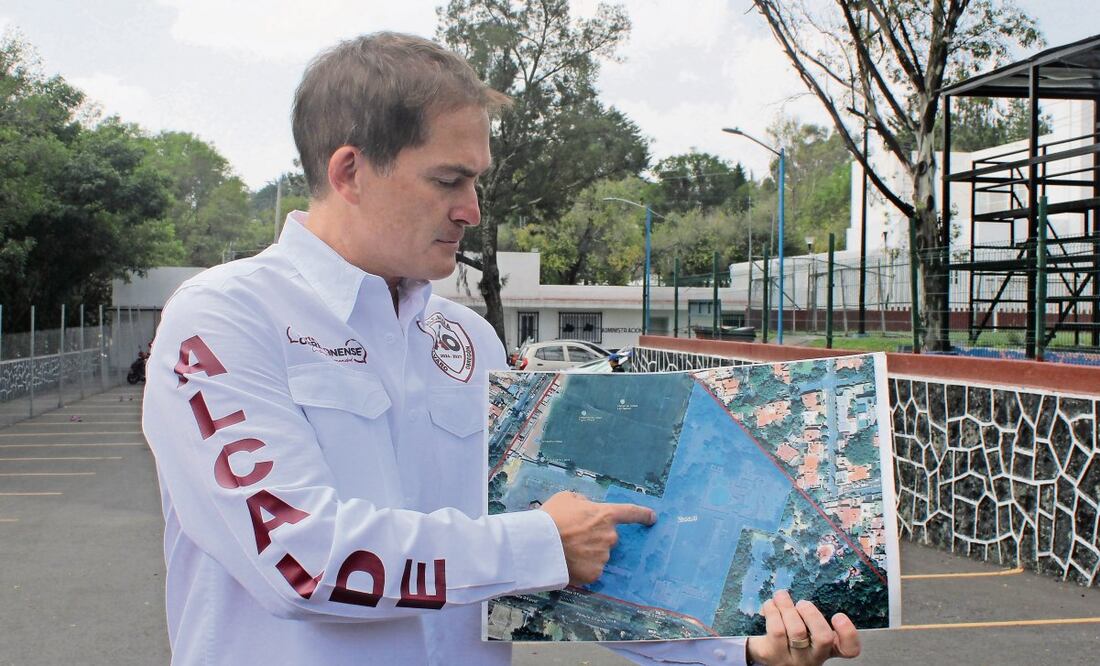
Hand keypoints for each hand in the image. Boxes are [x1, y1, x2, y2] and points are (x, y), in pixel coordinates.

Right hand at [540, 491, 655, 585]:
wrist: (540, 544)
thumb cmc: (552, 517)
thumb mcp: (567, 498)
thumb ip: (582, 502)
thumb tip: (586, 507)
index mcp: (605, 515)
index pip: (630, 513)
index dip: (643, 515)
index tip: (653, 518)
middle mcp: (610, 537)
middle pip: (608, 537)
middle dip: (595, 537)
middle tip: (574, 537)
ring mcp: (603, 556)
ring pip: (599, 554)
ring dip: (587, 552)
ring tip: (566, 550)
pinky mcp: (595, 574)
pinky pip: (591, 570)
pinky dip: (582, 568)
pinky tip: (568, 563)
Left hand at [745, 590, 859, 664]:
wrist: (764, 653)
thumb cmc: (789, 635)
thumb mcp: (807, 629)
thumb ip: (811, 616)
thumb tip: (805, 589)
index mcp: (827, 649)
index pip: (849, 649)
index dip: (848, 633)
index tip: (838, 616)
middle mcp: (813, 658)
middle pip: (823, 638)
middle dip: (812, 614)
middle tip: (802, 603)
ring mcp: (793, 659)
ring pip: (797, 631)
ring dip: (787, 607)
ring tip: (781, 596)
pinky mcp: (773, 656)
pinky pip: (776, 630)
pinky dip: (772, 611)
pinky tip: (770, 605)